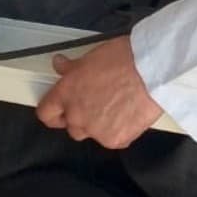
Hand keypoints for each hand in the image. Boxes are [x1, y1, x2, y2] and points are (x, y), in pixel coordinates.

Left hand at [36, 35, 161, 148]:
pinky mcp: (115, 141)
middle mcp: (77, 115)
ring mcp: (96, 131)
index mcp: (67, 93)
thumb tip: (60, 64)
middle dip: (80, 116)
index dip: (52, 111)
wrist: (151, 71)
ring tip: (116, 105)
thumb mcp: (93, 56)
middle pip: (70, 125)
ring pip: (91, 133)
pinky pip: (112, 139)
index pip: (46, 113)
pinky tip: (128, 113)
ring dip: (98, 124)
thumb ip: (72, 67)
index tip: (58, 109)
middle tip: (96, 101)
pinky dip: (118, 130)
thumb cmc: (124, 58)